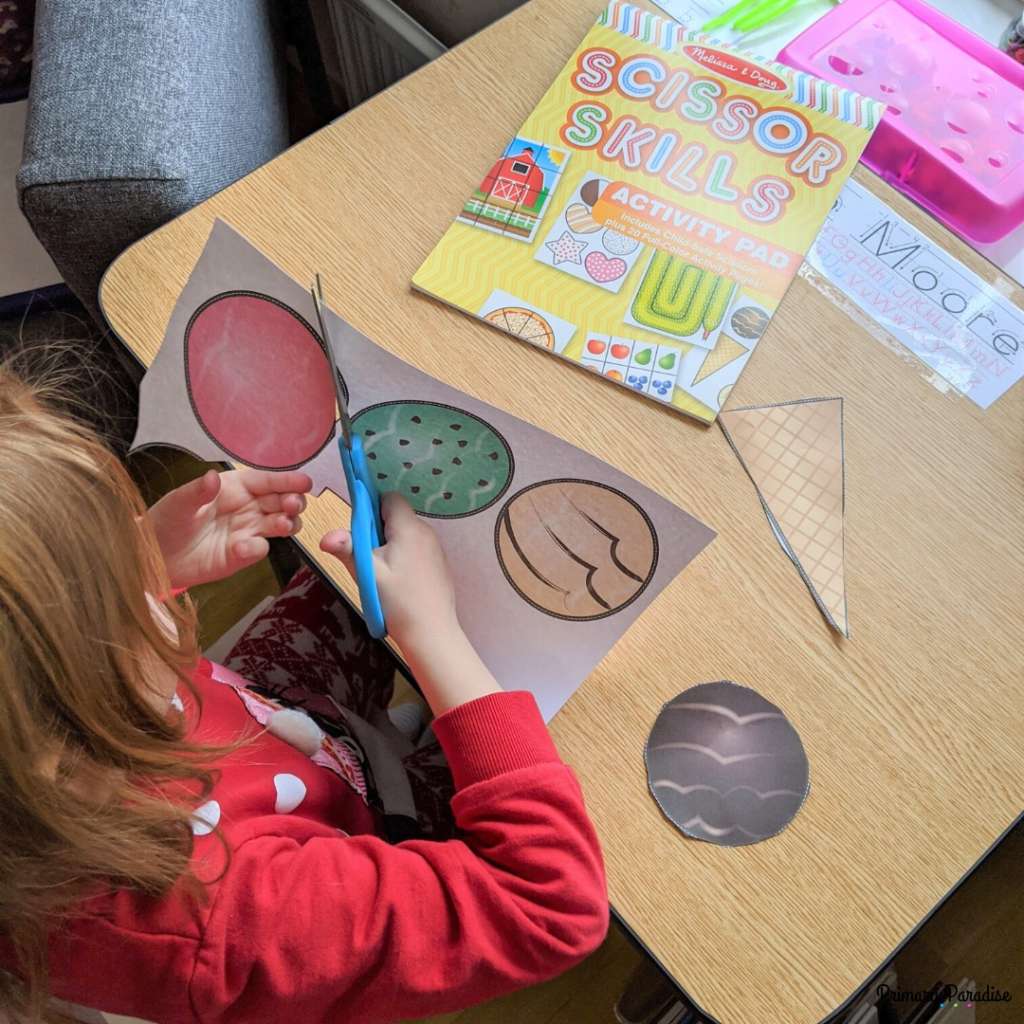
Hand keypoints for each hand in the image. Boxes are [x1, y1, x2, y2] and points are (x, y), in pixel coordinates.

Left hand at [149, 469, 311, 588]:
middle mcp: (247, 507)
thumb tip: (213, 478)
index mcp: (234, 487)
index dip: (287, 481)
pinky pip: (259, 550)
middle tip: (293, 505)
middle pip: (280, 502)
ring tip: (283, 525)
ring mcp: (248, 531)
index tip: (305, 482)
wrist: (154, 557)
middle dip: (293, 502)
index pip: (266, 481)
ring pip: (280, 524)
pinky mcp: (242, 555)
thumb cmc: (166, 521)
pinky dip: (256, 548)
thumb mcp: (178, 503)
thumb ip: (197, 491)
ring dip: (287, 523)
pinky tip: (243, 547)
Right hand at [320, 492, 457, 651]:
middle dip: (378, 530)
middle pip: (397, 517)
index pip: (390, 498)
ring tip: (382, 574)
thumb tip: (326, 536)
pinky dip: (404, 559)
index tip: (360, 529)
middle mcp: (426, 533)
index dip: (371, 507)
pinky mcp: (439, 566)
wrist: (432, 633)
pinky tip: (398, 584)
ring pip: (406, 535)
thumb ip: (347, 549)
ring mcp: (436, 550)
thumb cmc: (398, 601)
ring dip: (390, 546)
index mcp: (409, 528)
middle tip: (368, 557)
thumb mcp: (367, 574)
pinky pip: (417, 551)